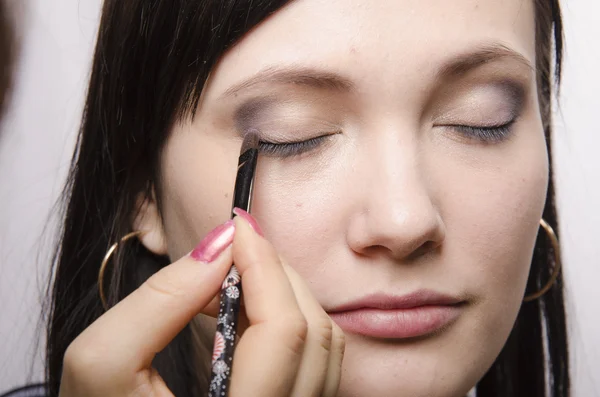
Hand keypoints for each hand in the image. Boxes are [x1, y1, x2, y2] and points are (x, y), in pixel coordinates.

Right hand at [59, 214, 344, 396]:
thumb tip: (218, 248)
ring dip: (286, 294)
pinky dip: (290, 321)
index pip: (283, 332)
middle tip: (237, 245)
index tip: (238, 227)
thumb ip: (158, 302)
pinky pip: (318, 362)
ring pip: (325, 347)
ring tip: (237, 275)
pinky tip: (248, 309)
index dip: (264, 267)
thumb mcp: (101, 366)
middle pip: (313, 333)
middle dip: (276, 274)